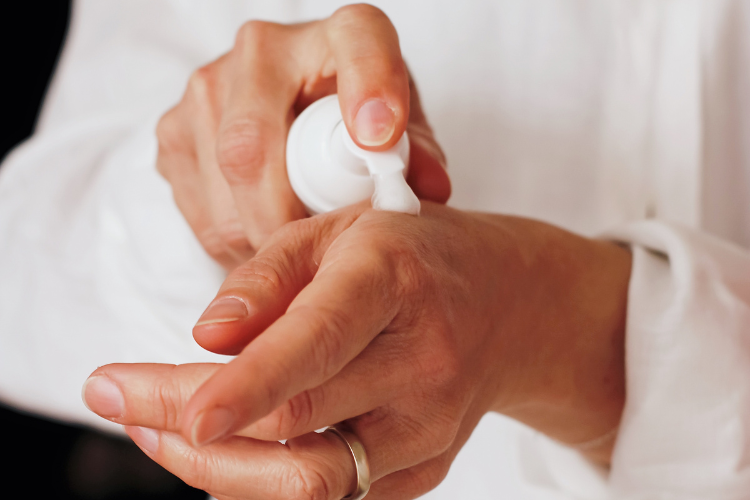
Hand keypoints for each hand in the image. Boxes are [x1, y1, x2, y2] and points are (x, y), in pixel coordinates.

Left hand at [84, 203, 630, 498]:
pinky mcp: (425, 469)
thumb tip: (206, 336)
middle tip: (118, 396)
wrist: (511, 304)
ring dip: (217, 468)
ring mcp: (428, 428)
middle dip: (186, 427)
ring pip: (311, 482)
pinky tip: (229, 442)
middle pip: (295, 426)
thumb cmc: (416, 255)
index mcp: (392, 282)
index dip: (246, 387)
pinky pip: (334, 494)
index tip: (177, 415)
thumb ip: (267, 280)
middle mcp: (419, 363)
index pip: (318, 342)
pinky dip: (264, 477)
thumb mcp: (339, 231)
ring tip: (157, 427)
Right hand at [155, 4, 450, 269]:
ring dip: (260, 236)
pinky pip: (198, 207)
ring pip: (222, 185)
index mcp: (341, 35)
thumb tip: (428, 189)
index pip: (358, 44)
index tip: (379, 138)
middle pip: (253, 144)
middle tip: (315, 255)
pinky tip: (264, 235)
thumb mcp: (401, 134)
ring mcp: (207, 87)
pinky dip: (233, 239)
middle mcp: (263, 49)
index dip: (369, 87)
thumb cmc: (356, 123)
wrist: (292, 113)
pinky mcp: (174, 130)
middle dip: (285, 218)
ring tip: (295, 249)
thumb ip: (418, 158)